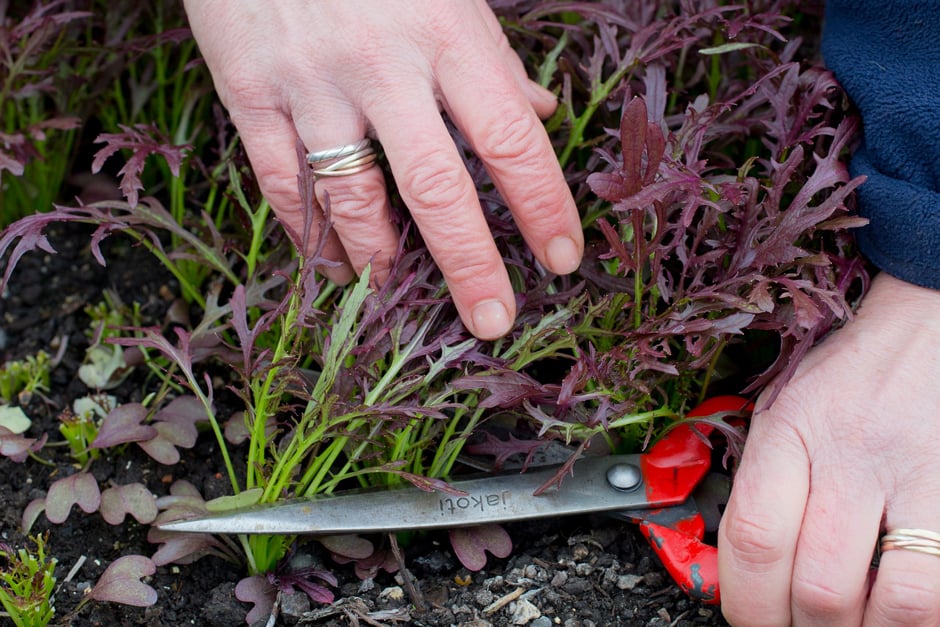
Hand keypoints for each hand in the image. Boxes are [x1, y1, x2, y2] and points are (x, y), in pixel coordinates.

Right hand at [183, 0, 582, 338]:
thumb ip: (494, 57)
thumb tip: (543, 114)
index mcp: (447, 34)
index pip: (512, 140)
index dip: (543, 207)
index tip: (563, 259)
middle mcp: (383, 66)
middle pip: (438, 188)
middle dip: (471, 266)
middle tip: (492, 320)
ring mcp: (313, 83)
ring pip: (353, 197)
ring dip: (380, 257)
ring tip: (394, 287)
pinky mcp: (251, 93)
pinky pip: (282, 183)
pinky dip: (309, 233)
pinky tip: (332, 262)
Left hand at [719, 273, 939, 624]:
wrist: (923, 333)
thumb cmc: (845, 379)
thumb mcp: (782, 412)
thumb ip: (762, 484)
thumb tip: (743, 572)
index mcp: (790, 431)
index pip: (754, 538)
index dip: (747, 603)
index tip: (748, 620)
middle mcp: (852, 455)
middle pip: (820, 585)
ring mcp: (918, 477)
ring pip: (895, 603)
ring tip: (851, 624)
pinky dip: (915, 616)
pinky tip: (894, 607)